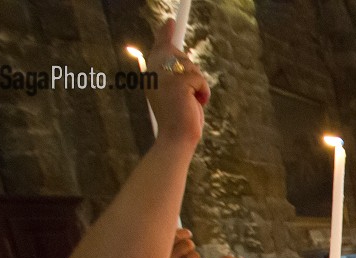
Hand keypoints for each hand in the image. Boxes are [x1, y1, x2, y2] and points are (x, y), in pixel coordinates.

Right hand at [147, 19, 208, 144]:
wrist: (176, 138)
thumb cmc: (179, 119)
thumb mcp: (178, 93)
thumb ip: (177, 74)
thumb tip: (180, 55)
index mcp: (151, 74)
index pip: (160, 49)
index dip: (165, 35)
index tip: (170, 22)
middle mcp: (154, 72)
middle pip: (179, 55)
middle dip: (191, 73)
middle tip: (188, 96)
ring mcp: (164, 76)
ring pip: (191, 67)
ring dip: (198, 85)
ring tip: (189, 102)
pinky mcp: (178, 83)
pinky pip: (200, 79)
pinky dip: (203, 92)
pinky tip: (194, 104)